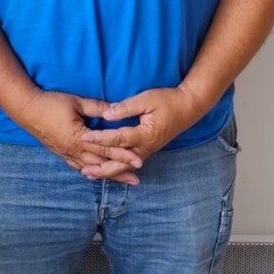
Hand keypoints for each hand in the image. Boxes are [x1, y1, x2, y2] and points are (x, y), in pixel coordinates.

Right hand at [16, 89, 143, 184]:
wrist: (27, 110)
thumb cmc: (51, 103)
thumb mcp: (77, 102)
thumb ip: (98, 108)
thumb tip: (116, 110)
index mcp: (79, 137)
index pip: (107, 148)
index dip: (124, 155)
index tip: (139, 161)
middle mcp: (74, 150)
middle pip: (101, 164)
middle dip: (120, 172)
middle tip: (136, 180)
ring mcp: (67, 154)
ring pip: (91, 168)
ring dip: (107, 175)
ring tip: (123, 181)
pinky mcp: (62, 153)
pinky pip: (79, 166)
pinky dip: (91, 172)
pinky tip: (98, 175)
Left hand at [79, 86, 204, 174]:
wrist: (188, 107)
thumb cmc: (167, 100)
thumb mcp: (146, 99)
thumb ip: (125, 108)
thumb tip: (106, 114)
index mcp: (145, 134)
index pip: (118, 139)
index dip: (100, 139)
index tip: (85, 138)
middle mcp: (146, 147)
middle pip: (121, 163)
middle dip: (102, 168)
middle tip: (85, 171)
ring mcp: (147, 150)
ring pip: (125, 166)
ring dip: (107, 171)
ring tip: (90, 174)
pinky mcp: (147, 150)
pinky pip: (129, 163)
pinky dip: (117, 168)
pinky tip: (106, 169)